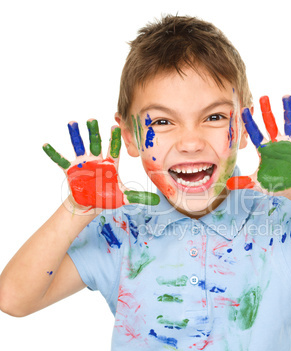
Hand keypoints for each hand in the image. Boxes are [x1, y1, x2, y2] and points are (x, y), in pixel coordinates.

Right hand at [43, 120, 159, 209]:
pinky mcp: (71, 170)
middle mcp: (96, 160)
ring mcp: (83, 163)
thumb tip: (157, 199)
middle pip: (96, 143)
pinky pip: (61, 160)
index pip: (113, 148)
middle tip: (92, 120)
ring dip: (76, 136)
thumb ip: (139, 196)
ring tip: (72, 123)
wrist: (91, 204)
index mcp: (110, 164)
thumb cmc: (107, 197)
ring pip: (79, 146)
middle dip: (94, 132)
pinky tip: (46, 145)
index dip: (114, 137)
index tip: (115, 124)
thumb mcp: (123, 197)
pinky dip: (53, 153)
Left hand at [227, 95, 290, 197]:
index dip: (249, 123)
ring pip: (288, 123)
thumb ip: (244, 182)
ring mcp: (290, 143)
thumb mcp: (258, 183)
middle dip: (266, 111)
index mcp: (264, 149)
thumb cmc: (276, 184)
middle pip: (270, 123)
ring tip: (285, 96)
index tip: (244, 110)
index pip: (254, 133)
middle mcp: (276, 142)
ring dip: (287, 111)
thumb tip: (228, 184)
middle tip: (262, 97)